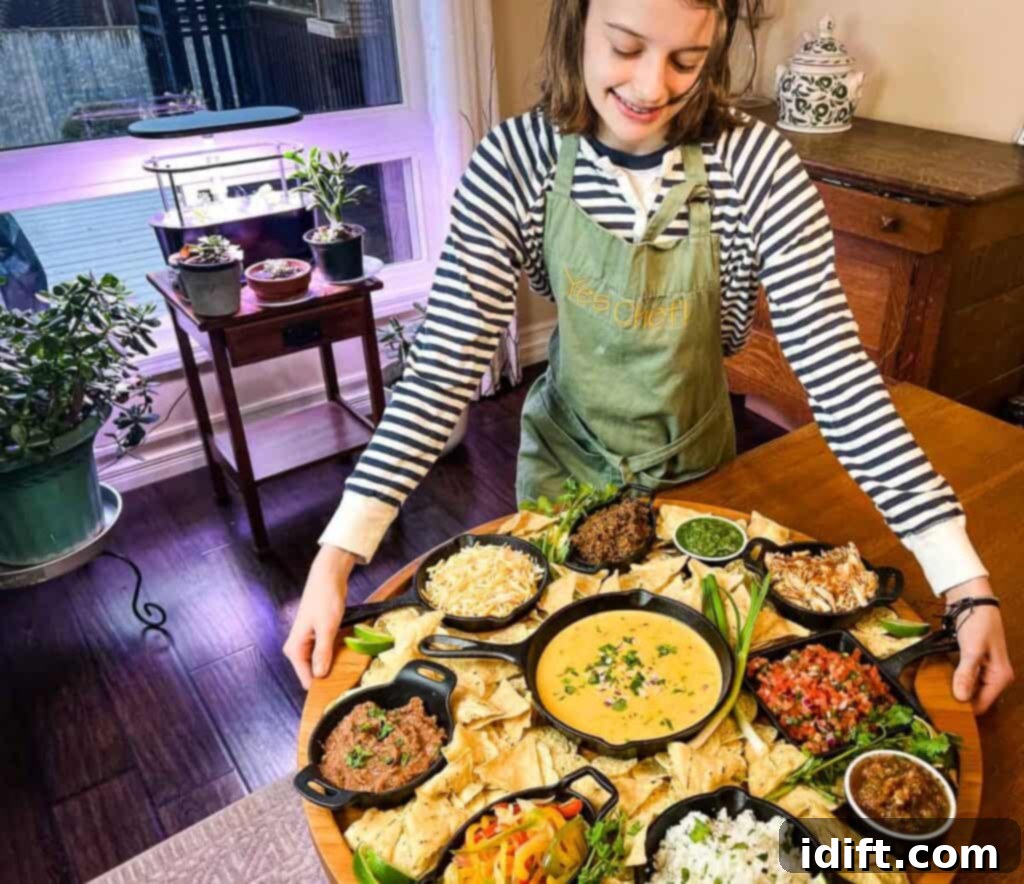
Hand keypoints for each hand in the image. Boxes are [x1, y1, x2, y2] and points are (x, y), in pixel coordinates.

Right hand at [283, 545, 356, 688]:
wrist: (328, 577)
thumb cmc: (325, 599)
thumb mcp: (326, 628)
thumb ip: (322, 653)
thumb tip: (319, 676)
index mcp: (294, 648)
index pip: (305, 678)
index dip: (321, 685)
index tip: (337, 691)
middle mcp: (297, 648)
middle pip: (312, 673)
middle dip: (328, 675)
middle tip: (346, 677)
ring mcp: (307, 643)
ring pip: (319, 663)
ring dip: (332, 664)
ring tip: (347, 666)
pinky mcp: (316, 637)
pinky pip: (324, 653)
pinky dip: (334, 655)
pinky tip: (345, 654)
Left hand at [944, 577, 1013, 714]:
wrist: (971, 599)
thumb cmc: (977, 622)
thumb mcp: (972, 650)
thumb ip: (966, 674)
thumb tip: (961, 698)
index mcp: (1000, 677)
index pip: (982, 705)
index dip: (965, 710)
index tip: (944, 714)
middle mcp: (994, 676)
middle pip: (975, 698)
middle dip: (958, 701)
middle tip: (935, 705)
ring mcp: (984, 668)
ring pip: (968, 688)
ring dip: (955, 690)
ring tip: (934, 696)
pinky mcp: (972, 660)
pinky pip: (963, 677)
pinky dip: (954, 679)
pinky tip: (939, 681)